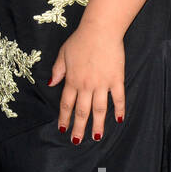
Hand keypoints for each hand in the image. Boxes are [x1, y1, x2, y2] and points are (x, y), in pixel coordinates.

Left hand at [48, 18, 124, 142]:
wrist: (100, 30)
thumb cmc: (80, 40)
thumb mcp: (63, 54)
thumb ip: (57, 70)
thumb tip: (51, 83)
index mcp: (72, 80)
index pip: (66, 104)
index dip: (64, 118)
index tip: (63, 129)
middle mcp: (86, 85)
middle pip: (82, 111)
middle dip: (78, 128)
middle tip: (77, 141)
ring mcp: (102, 84)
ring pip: (99, 109)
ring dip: (98, 125)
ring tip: (97, 137)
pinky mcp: (117, 79)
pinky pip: (119, 98)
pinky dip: (120, 109)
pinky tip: (119, 119)